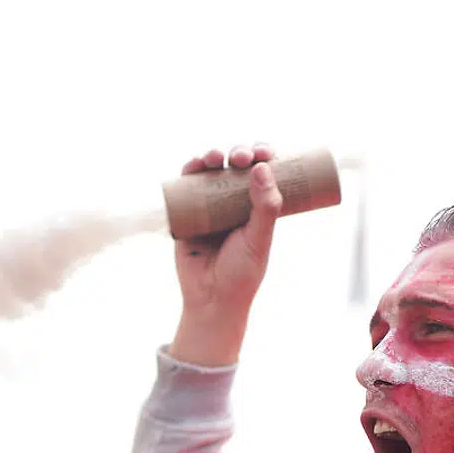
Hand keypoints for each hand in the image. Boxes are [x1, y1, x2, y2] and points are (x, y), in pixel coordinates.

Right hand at [169, 143, 283, 367]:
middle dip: (239, 154)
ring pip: (212, 172)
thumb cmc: (241, 274)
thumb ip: (265, 207)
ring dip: (213, 156)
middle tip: (240, 157)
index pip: (263, 174)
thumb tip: (262, 167)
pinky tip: (195, 163)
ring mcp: (210, 207)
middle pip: (236, 167)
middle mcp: (234, 203)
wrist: (210, 299)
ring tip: (216, 157)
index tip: (266, 153)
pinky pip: (187, 186)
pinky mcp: (187, 213)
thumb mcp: (259, 239)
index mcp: (257, 207)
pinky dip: (189, 170)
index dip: (265, 157)